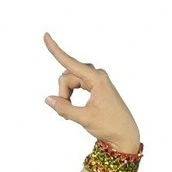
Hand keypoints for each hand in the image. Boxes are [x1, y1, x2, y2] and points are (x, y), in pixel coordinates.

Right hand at [43, 34, 140, 152]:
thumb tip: (48, 99)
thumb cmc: (110, 126)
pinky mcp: (96, 86)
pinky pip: (76, 85)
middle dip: (63, 93)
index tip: (46, 35)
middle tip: (65, 115)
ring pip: (70, 81)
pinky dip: (70, 96)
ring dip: (66, 96)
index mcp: (97, 79)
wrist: (125, 135)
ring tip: (69, 115)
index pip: (71, 62)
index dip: (56, 50)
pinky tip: (72, 108)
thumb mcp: (84, 119)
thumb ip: (64, 108)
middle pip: (67, 77)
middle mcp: (97, 75)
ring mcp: (97, 80)